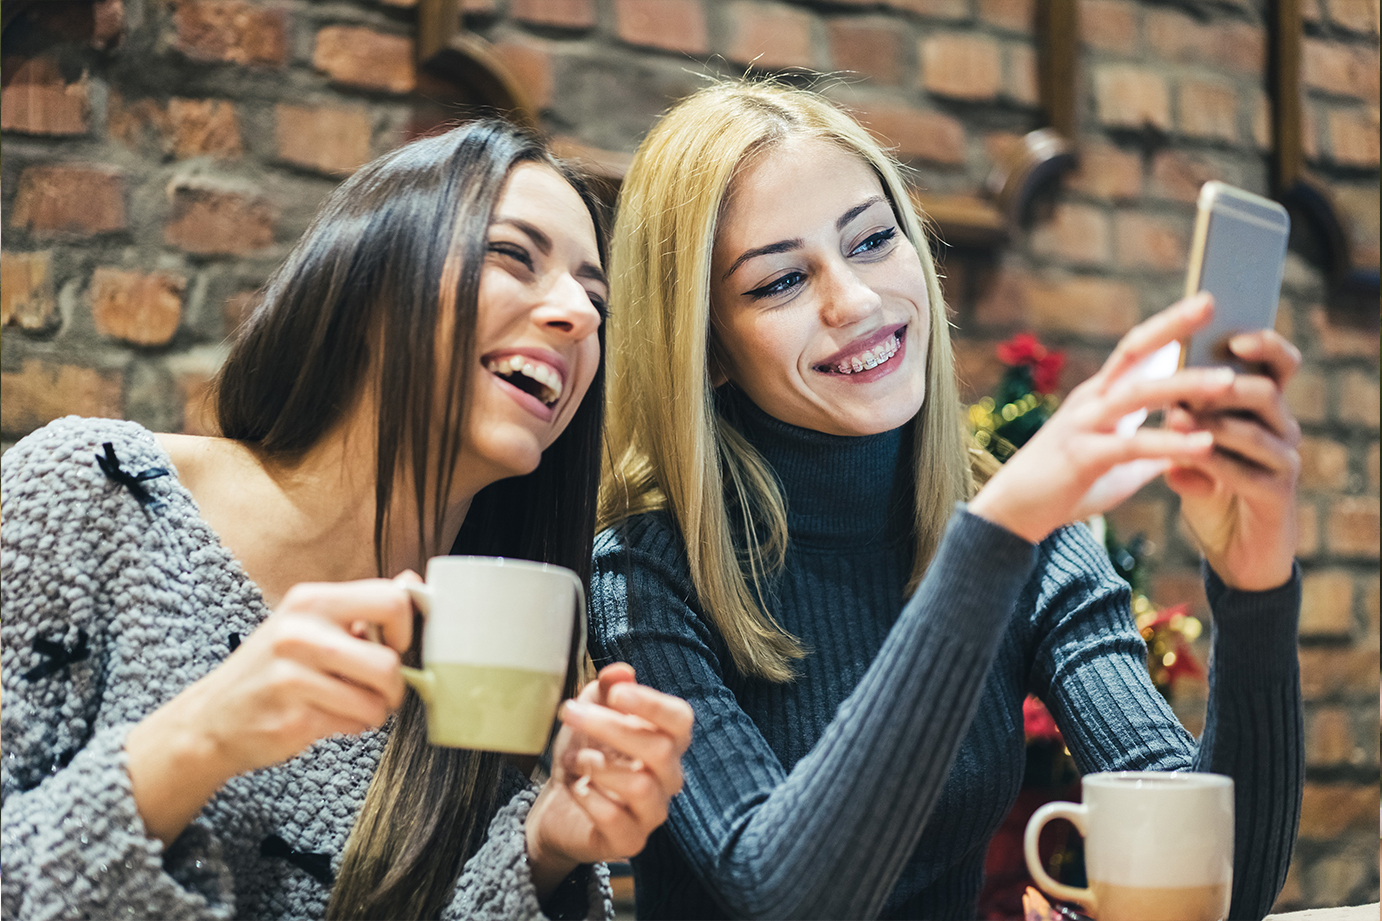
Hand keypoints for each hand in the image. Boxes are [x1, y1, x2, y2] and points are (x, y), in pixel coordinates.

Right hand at [126, 578, 412, 844]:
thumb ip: (360, 607)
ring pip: (376, 700)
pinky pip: (354, 724)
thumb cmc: (272, 669)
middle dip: (394, 684)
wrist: (211, 720)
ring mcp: (292, 678)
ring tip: (349, 704)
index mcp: (310, 601)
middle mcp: (299, 634)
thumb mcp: (308, 624)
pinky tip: (327, 717)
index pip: (392, 600)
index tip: (394, 645)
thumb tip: (413, 581)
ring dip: (374, 709)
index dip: (406, 629)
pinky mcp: (293, 719)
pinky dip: (352, 726)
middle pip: (388, 662)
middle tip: (378, 688)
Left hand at [525, 664, 692, 896]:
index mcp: (665, 742)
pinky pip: (616, 819)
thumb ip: (605, 690)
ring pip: (641, 786)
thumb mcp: (589, 714)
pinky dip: (590, 798)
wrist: (558, 807)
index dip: (652, 704)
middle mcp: (667, 778)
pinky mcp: (629, 842)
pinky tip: (575, 787)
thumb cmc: (583, 756)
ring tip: (573, 759)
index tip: (615, 695)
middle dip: (610, 727)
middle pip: (660, 749)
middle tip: (571, 713)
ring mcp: (651, 813)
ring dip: (598, 765)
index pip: (680, 720)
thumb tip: (620, 672)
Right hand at [969, 294, 1228, 543]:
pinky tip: (1205, 445)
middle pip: (1132, 352)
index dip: (1168, 326)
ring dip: (1184, 385)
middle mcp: (1090, 401)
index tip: (1206, 304)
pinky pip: (1133, 446)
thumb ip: (1153, 449)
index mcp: (1098, 396)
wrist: (1013, 514)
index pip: (1135, 349)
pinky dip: (1171, 443)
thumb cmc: (1065, 487)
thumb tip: (1192, 445)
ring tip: (1228, 381)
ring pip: (1137, 394)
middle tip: (1212, 302)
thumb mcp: (1118, 465)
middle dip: (1172, 327)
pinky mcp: (1084, 457)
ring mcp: (1084, 426)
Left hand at [1163, 330, 1301, 589]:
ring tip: (1174, 419)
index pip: (1277, 364)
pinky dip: (1212, 462)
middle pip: (1266, 391)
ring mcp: (1284, 463)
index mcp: (1264, 411)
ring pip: (1255, 430)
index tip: (1231, 334)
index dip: (1263, 344)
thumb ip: (1185, 428)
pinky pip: (1245, 471)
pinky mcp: (1277, 496)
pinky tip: (1182, 461)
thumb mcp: (1193, 455)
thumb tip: (1172, 409)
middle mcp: (1283, 430)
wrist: (1235, 555)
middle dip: (1222, 384)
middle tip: (1185, 382)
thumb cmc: (1214, 495)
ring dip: (1211, 423)